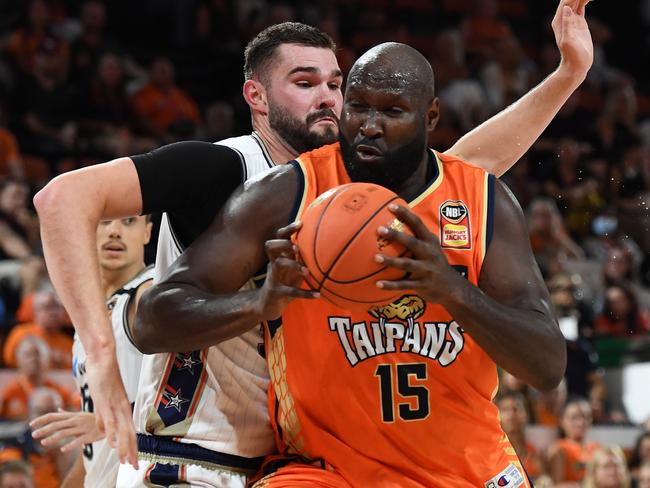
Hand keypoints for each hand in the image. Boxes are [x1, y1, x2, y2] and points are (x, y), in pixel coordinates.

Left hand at [30, 409, 101, 451]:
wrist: (111, 422)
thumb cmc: (93, 419)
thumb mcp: (80, 414)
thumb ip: (67, 414)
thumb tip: (57, 410)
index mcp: (72, 416)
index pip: (53, 416)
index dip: (42, 420)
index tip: (31, 425)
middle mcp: (75, 421)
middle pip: (57, 424)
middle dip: (44, 429)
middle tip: (33, 435)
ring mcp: (82, 428)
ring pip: (65, 433)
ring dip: (53, 438)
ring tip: (44, 443)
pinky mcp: (89, 436)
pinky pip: (79, 441)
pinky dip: (70, 445)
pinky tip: (62, 450)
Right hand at [84, 350, 137, 468]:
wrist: (103, 358)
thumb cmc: (104, 377)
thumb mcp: (104, 400)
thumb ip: (105, 416)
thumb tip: (104, 431)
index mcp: (123, 407)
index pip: (130, 431)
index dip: (132, 447)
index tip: (133, 461)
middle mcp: (122, 407)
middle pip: (129, 434)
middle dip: (131, 452)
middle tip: (134, 467)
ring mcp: (114, 405)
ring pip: (121, 430)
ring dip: (123, 447)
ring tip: (125, 462)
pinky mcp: (105, 401)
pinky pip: (109, 420)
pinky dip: (112, 433)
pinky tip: (113, 443)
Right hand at [255, 221, 319, 318]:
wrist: (267, 305)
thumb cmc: (285, 282)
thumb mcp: (292, 267)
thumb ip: (301, 256)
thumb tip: (323, 243)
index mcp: (279, 255)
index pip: (278, 237)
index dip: (288, 229)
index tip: (301, 223)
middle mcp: (274, 263)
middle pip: (270, 246)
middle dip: (283, 244)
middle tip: (296, 248)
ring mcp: (273, 278)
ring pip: (278, 265)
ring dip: (293, 265)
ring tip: (307, 272)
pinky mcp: (276, 293)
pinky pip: (290, 292)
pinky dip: (305, 293)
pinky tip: (318, 294)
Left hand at [374, 204, 459, 302]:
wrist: (452, 288)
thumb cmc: (435, 263)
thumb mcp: (431, 247)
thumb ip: (417, 236)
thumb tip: (395, 222)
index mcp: (430, 242)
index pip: (418, 224)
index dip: (405, 214)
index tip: (390, 206)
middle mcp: (429, 254)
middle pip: (412, 242)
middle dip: (396, 235)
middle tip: (379, 229)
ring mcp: (426, 270)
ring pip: (406, 264)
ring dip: (391, 261)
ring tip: (375, 257)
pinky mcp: (422, 285)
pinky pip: (404, 285)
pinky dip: (390, 285)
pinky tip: (377, 284)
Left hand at [552, 0, 593, 76]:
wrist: (576, 64)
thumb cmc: (571, 55)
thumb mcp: (568, 40)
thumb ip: (567, 24)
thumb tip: (566, 8)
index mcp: (559, 21)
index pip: (565, 2)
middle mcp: (563, 18)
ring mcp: (571, 19)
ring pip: (576, 1)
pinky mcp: (579, 22)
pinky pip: (581, 6)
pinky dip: (586, 0)